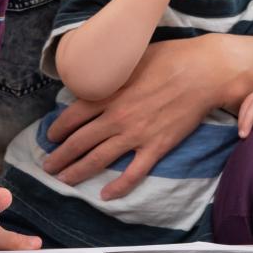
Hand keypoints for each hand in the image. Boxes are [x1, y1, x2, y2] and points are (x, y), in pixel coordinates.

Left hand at [44, 38, 224, 199]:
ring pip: (98, 159)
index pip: (73, 116)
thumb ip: (113, 71)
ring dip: (77, 172)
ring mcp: (137, 134)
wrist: (205, 72)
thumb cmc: (171, 57)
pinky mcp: (157, 146)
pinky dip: (118, 186)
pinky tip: (105, 195)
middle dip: (60, 156)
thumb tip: (98, 73)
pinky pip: (133, 173)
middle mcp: (118, 116)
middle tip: (47, 166)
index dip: (58, 129)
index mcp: (110, 93)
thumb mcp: (133, 57)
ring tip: (63, 180)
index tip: (50, 137)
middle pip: (79, 142)